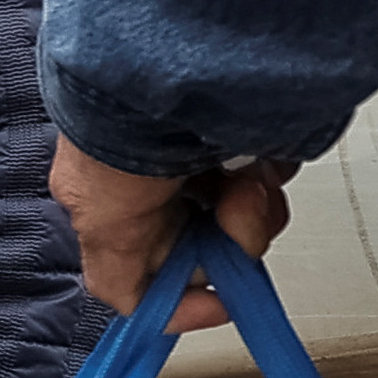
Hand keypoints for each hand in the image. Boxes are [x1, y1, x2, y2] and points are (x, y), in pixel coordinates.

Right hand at [49, 137, 291, 330]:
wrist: (167, 66)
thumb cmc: (120, 130)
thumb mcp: (104, 226)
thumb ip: (117, 280)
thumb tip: (147, 312)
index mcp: (121, 201)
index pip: (162, 264)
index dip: (192, 288)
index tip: (220, 301)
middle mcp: (164, 178)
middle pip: (215, 243)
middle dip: (230, 242)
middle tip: (231, 217)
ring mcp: (207, 155)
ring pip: (249, 213)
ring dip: (254, 209)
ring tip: (244, 180)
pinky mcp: (249, 132)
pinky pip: (274, 173)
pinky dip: (272, 172)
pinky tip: (257, 157)